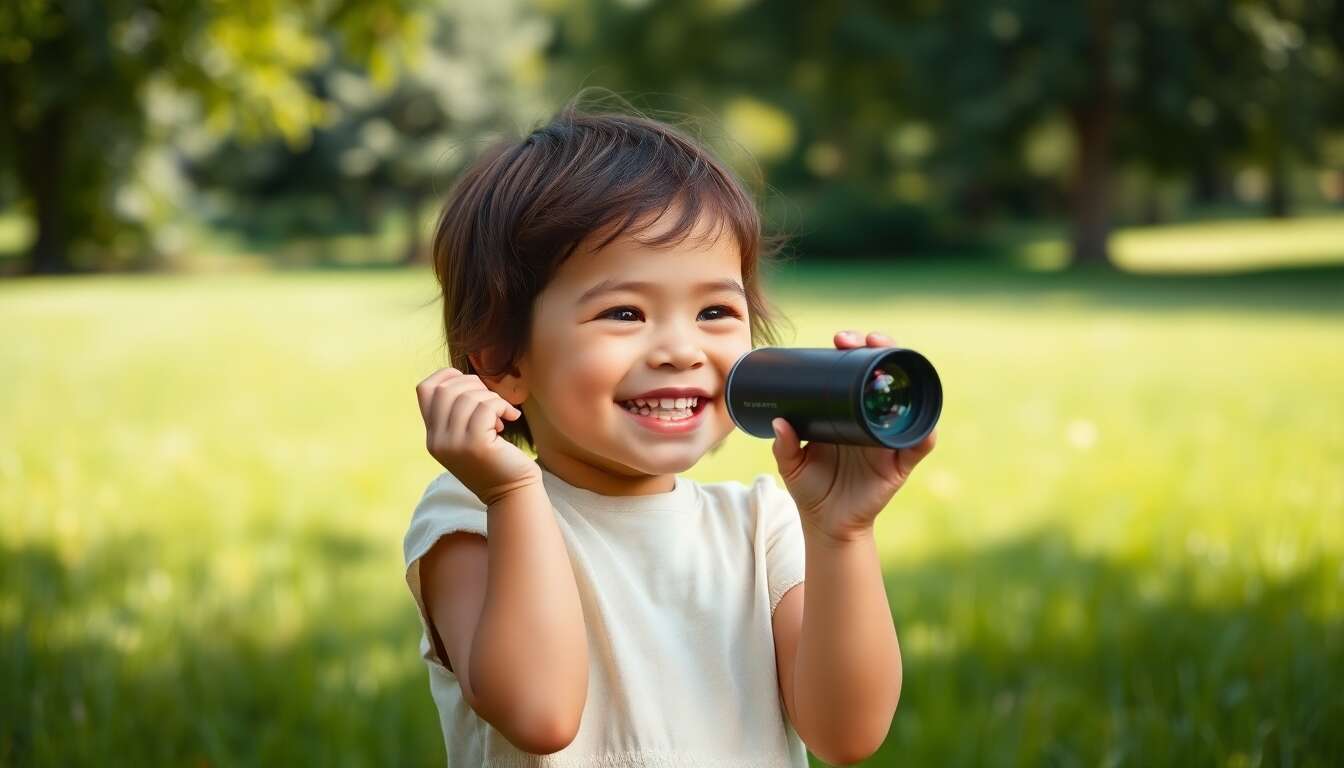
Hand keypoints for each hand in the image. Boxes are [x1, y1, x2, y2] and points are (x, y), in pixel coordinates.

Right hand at [416, 367, 540, 505]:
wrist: (511, 494)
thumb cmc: (497, 460)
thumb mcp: (470, 435)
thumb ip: (461, 412)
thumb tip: (469, 379)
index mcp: (434, 436)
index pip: (425, 389)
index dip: (447, 376)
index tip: (472, 385)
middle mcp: (437, 440)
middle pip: (446, 389)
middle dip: (474, 385)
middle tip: (492, 401)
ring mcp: (454, 444)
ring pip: (467, 396)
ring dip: (491, 398)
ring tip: (502, 414)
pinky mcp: (475, 445)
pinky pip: (485, 407)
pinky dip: (502, 406)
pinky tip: (511, 417)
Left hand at [770, 330, 937, 543]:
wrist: (827, 525)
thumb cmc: (811, 488)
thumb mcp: (792, 465)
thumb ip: (784, 446)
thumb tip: (779, 422)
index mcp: (848, 411)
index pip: (856, 372)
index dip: (853, 351)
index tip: (839, 339)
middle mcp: (872, 418)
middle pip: (885, 375)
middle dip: (879, 350)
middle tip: (860, 341)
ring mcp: (888, 438)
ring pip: (907, 400)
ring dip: (906, 376)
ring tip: (892, 359)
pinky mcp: (899, 463)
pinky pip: (919, 445)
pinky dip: (926, 433)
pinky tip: (924, 422)